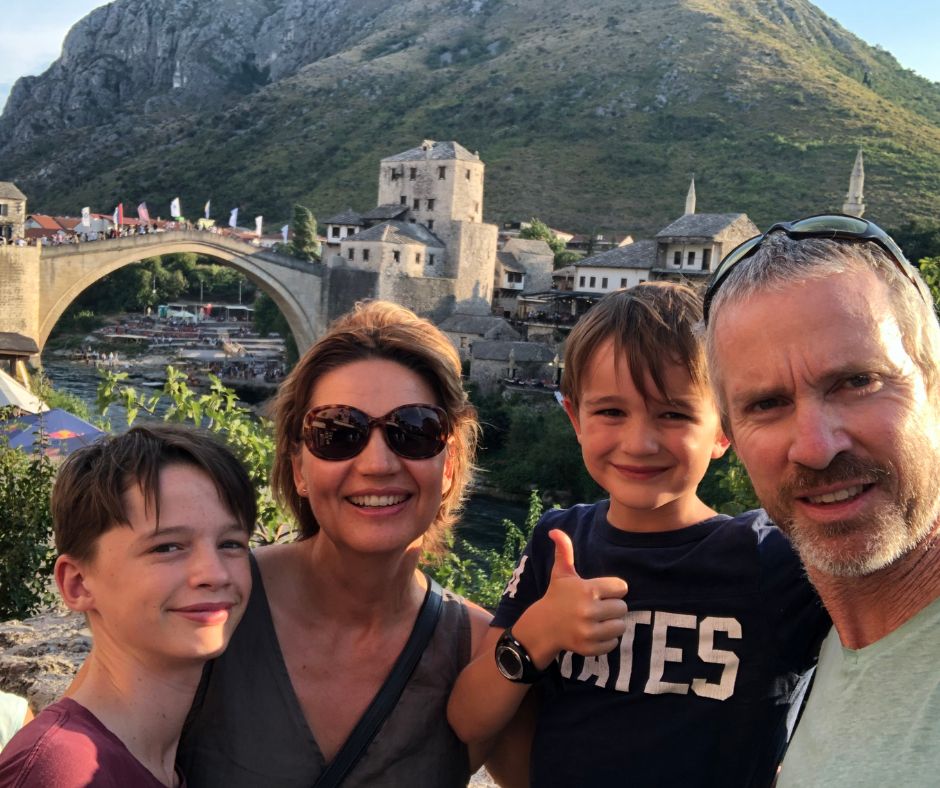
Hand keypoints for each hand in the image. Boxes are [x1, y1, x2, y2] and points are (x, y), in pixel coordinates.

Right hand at [518, 529, 627, 667]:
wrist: (542, 627)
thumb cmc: (556, 597)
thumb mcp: (561, 573)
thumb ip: (564, 551)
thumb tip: (554, 530)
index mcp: (587, 589)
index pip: (621, 587)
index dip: (612, 589)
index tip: (599, 592)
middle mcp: (588, 610)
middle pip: (622, 608)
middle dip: (612, 607)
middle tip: (598, 607)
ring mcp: (588, 631)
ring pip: (620, 626)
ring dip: (612, 624)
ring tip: (597, 620)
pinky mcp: (589, 647)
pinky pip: (613, 644)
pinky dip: (606, 640)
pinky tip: (593, 633)